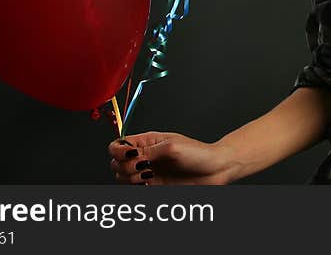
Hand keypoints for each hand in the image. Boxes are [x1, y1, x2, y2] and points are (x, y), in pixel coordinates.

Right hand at [107, 131, 238, 185]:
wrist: (214, 170)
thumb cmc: (199, 153)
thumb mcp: (172, 147)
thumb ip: (148, 151)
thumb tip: (130, 154)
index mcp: (147, 141)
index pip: (119, 144)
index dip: (118, 151)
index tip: (130, 155)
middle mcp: (145, 156)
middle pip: (116, 163)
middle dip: (125, 167)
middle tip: (144, 166)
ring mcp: (148, 172)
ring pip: (121, 178)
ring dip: (130, 179)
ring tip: (148, 176)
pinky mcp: (153, 186)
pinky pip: (133, 189)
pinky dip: (136, 188)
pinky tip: (148, 184)